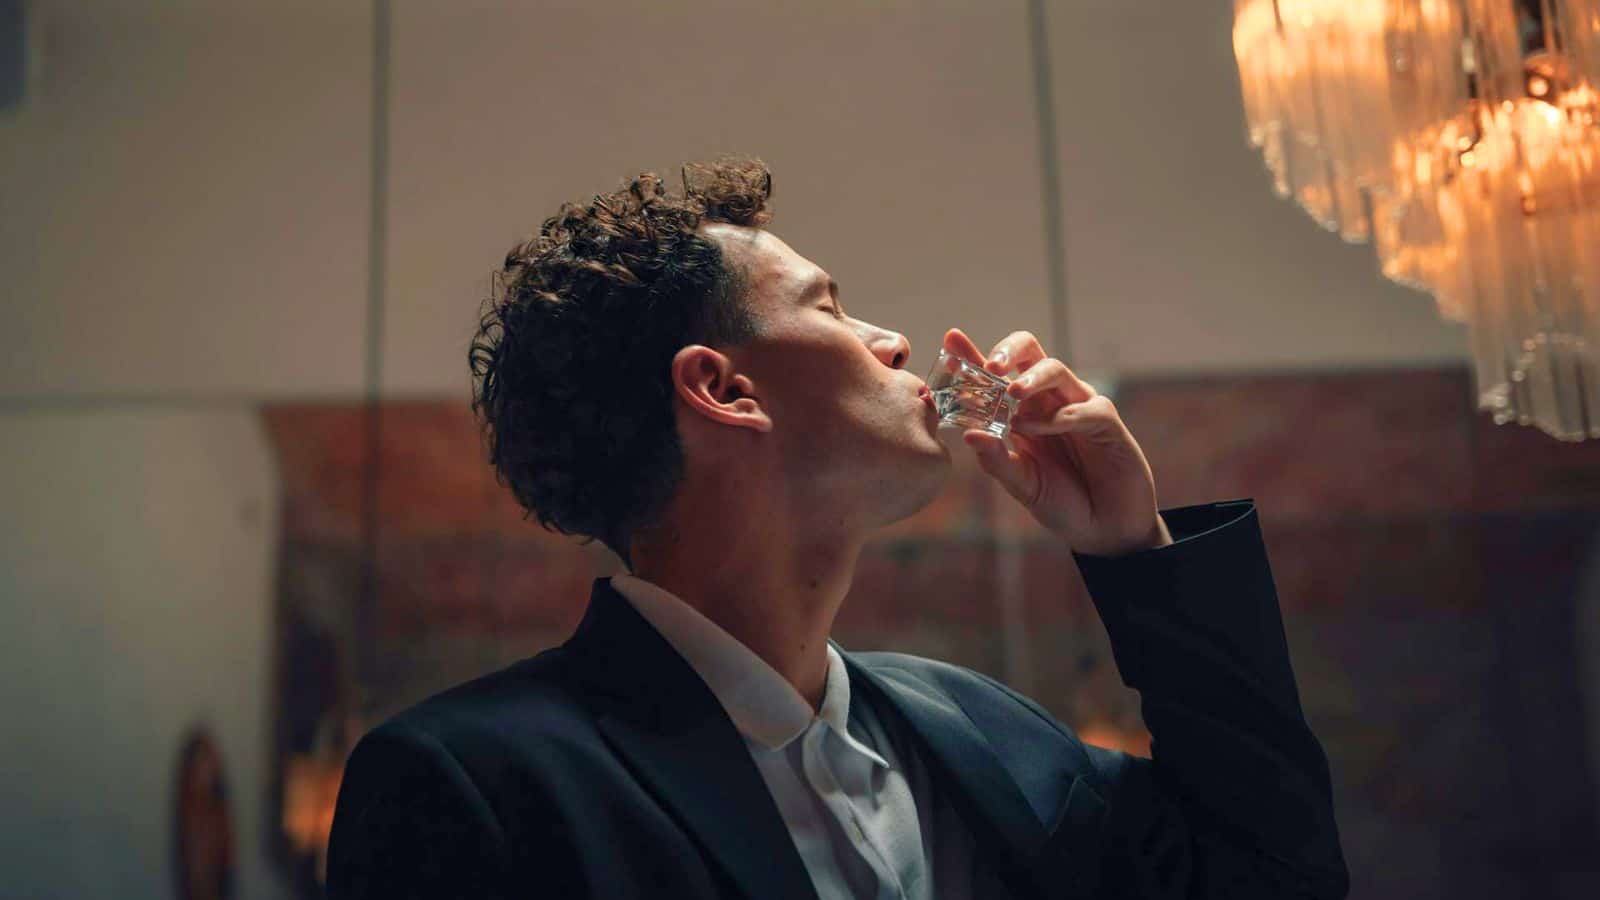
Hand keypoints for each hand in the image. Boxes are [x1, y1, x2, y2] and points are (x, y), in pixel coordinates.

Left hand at [943, 328, 1171, 556]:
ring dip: (1032, 378)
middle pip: (1030, 354)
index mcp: (1022, 412)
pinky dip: (1059, 416)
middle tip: (991, 367)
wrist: (1103, 527)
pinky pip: (1083, 407)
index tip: (951, 339)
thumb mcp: (1022, 484)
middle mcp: (1048, 402)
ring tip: (1013, 393)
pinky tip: (1042, 429)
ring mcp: (1078, 406)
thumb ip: (996, 461)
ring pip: (1055, 369)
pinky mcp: (1105, 420)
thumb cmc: (1062, 502)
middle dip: (1008, 351)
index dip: (973, 356)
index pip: (995, 376)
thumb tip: (968, 434)